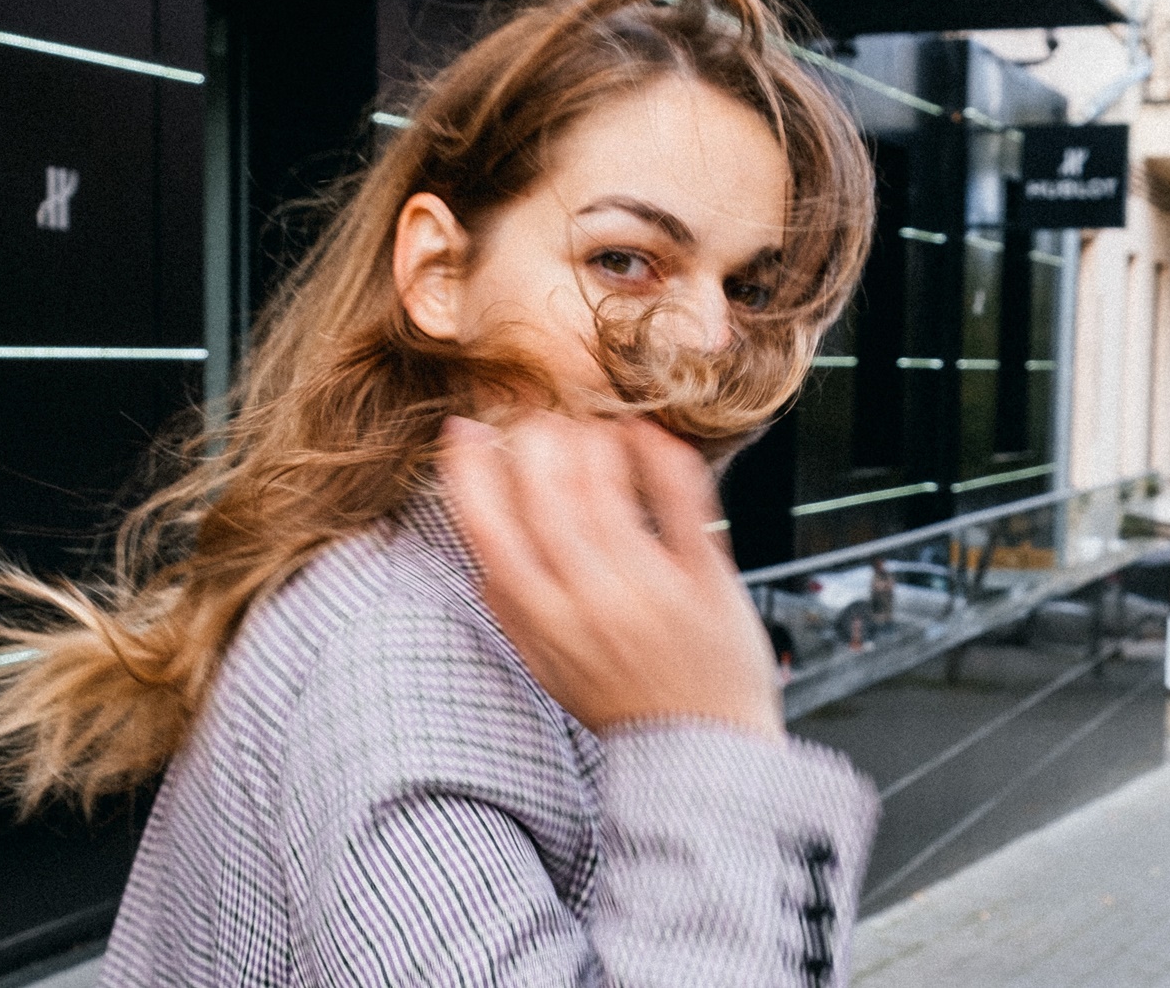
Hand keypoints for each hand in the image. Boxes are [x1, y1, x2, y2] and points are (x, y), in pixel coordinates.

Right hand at [440, 412, 785, 743]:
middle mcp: (588, 604)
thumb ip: (513, 608)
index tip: (465, 430)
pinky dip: (660, 458)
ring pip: (605, 494)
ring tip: (591, 427)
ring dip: (591, 443)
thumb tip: (481, 543)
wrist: (699, 750)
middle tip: (539, 419)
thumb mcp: (547, 664)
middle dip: (535, 442)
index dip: (469, 473)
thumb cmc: (621, 701)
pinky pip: (680, 505)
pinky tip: (647, 435)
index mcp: (541, 622)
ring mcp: (647, 592)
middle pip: (545, 500)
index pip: (487, 533)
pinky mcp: (704, 583)